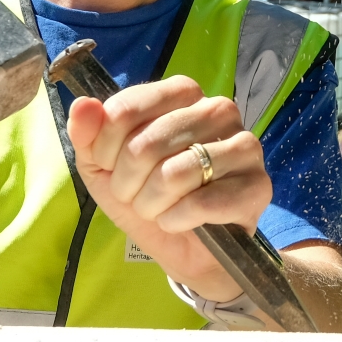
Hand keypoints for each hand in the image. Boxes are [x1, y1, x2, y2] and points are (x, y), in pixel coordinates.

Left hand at [64, 74, 271, 300]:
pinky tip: (180, 222)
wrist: (185, 248)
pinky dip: (177, 220)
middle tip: (136, 196)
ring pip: (175, 173)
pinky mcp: (258, 185)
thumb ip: (88, 134)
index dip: (105, 149)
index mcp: (182, 93)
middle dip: (128, 183)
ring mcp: (244, 145)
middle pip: (148, 144)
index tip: (111, 168)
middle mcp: (218, 109)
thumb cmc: (146, 197)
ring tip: (158, 209)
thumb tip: (84, 105)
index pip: (125, 110)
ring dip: (152, 204)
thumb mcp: (103, 167)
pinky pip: (201, 203)